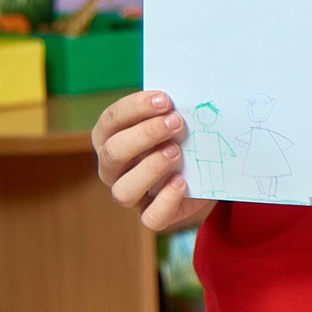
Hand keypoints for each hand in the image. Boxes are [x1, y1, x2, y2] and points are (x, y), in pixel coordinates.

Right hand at [91, 89, 216, 234]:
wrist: (202, 170)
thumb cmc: (179, 136)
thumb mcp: (173, 118)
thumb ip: (169, 108)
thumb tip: (186, 92)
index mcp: (109, 138)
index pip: (111, 120)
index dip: (135, 107)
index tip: (165, 100)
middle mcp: (113, 168)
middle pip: (113, 153)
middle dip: (145, 134)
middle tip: (176, 122)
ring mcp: (130, 194)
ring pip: (123, 191)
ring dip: (150, 168)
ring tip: (176, 151)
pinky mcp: (151, 215)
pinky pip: (150, 218)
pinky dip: (166, 200)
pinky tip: (182, 182)